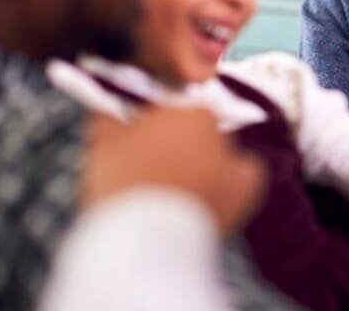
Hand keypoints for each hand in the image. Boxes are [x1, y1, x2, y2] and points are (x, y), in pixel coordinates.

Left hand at [83, 107, 266, 235]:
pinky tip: (117, 146)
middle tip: (184, 172)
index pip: (209, 117)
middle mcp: (164, 113)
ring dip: (148, 141)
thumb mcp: (247, 187)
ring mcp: (130, 128)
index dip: (212, 143)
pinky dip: (112, 131)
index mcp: (202, 116)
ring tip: (153, 177)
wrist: (148, 235)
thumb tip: (238, 159)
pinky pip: (104, 125)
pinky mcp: (101, 146)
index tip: (213, 164)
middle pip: (175, 119)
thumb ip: (246, 163)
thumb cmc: (201, 209)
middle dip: (179, 140)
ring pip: (142, 124)